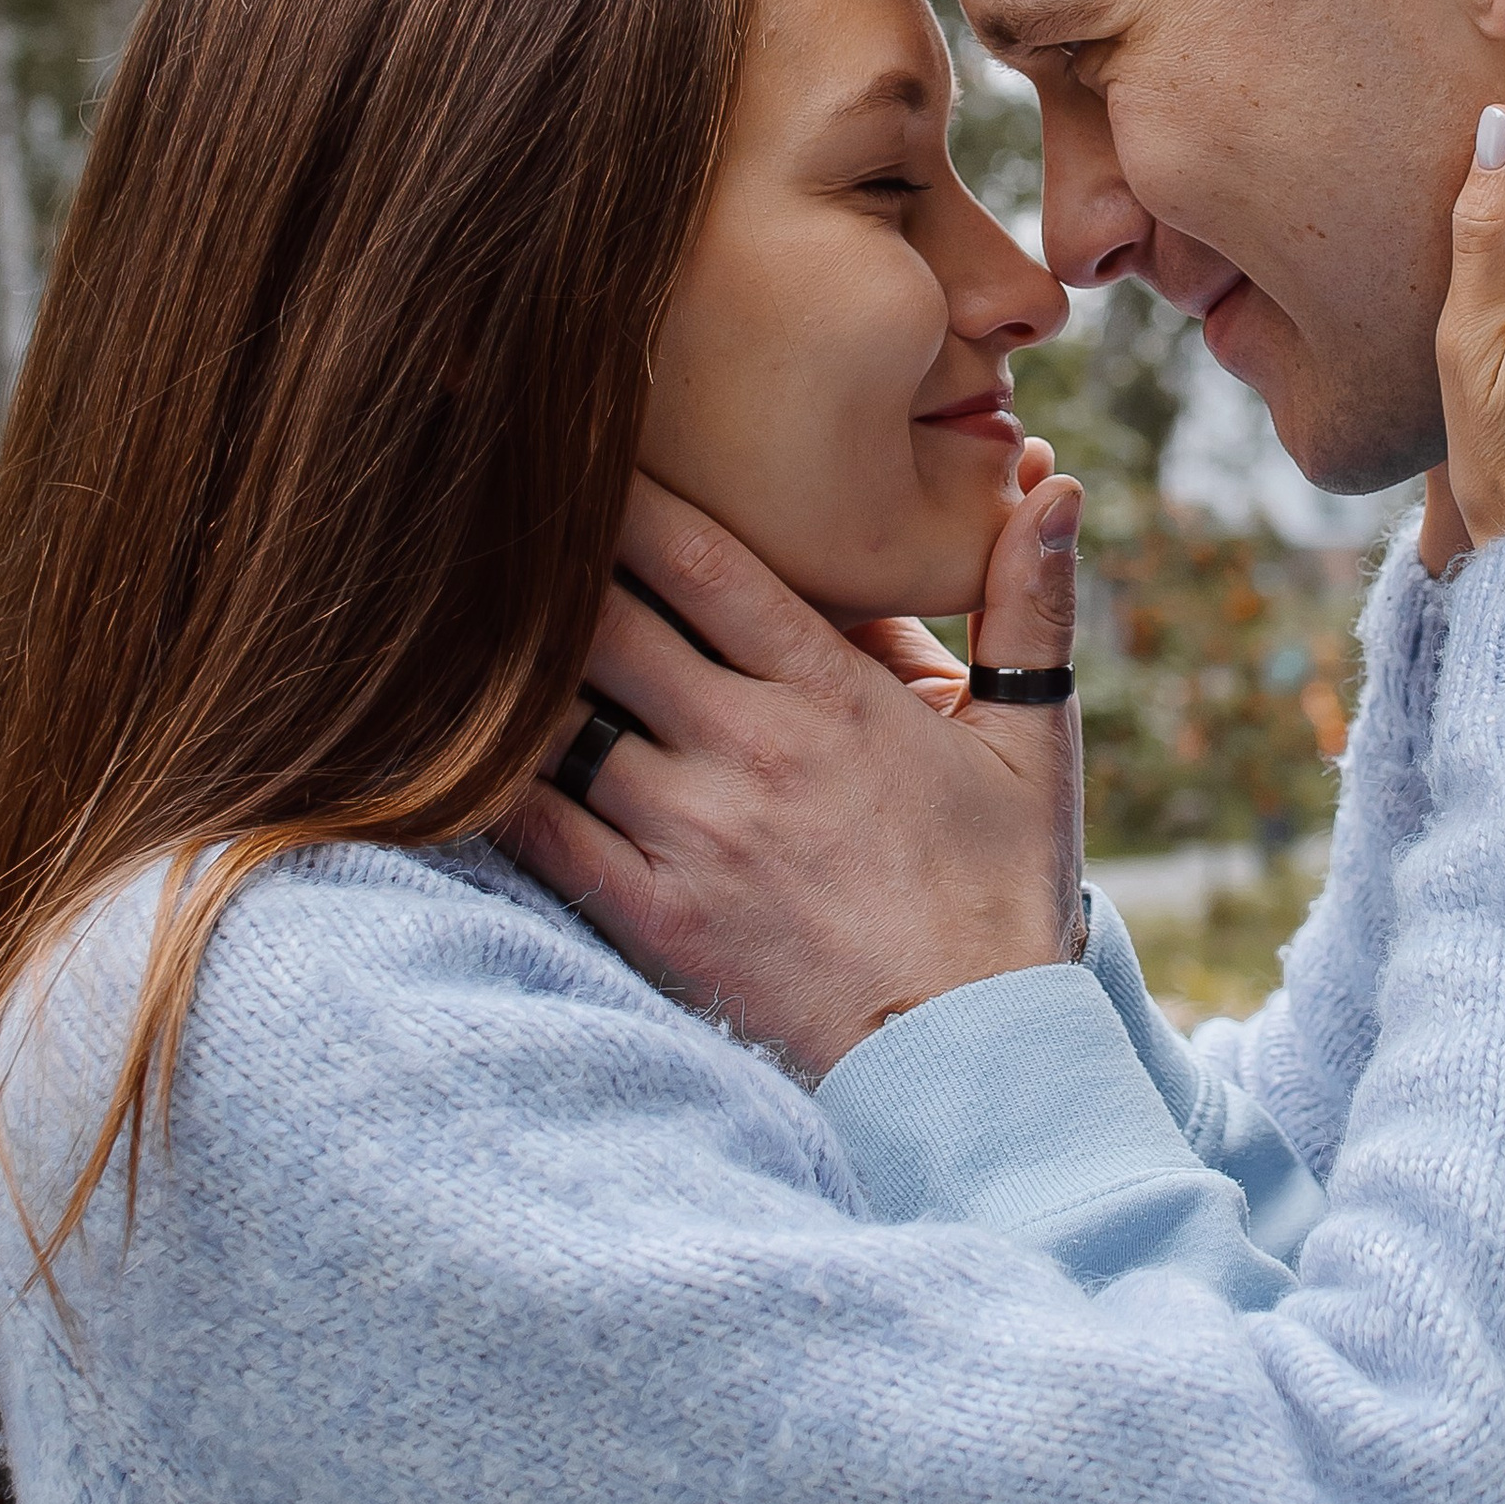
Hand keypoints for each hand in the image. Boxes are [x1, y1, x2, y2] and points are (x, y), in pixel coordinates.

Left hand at [497, 463, 1086, 1079]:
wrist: (974, 1056)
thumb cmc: (1002, 886)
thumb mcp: (1033, 737)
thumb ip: (1029, 602)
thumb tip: (1054, 475)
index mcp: (830, 693)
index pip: (699, 559)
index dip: (622, 493)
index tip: (573, 447)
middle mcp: (748, 750)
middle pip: (603, 620)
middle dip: (542, 562)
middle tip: (488, 512)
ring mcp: (692, 835)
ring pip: (559, 718)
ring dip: (508, 666)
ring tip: (454, 612)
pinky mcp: (653, 915)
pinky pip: (539, 831)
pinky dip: (488, 781)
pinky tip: (450, 740)